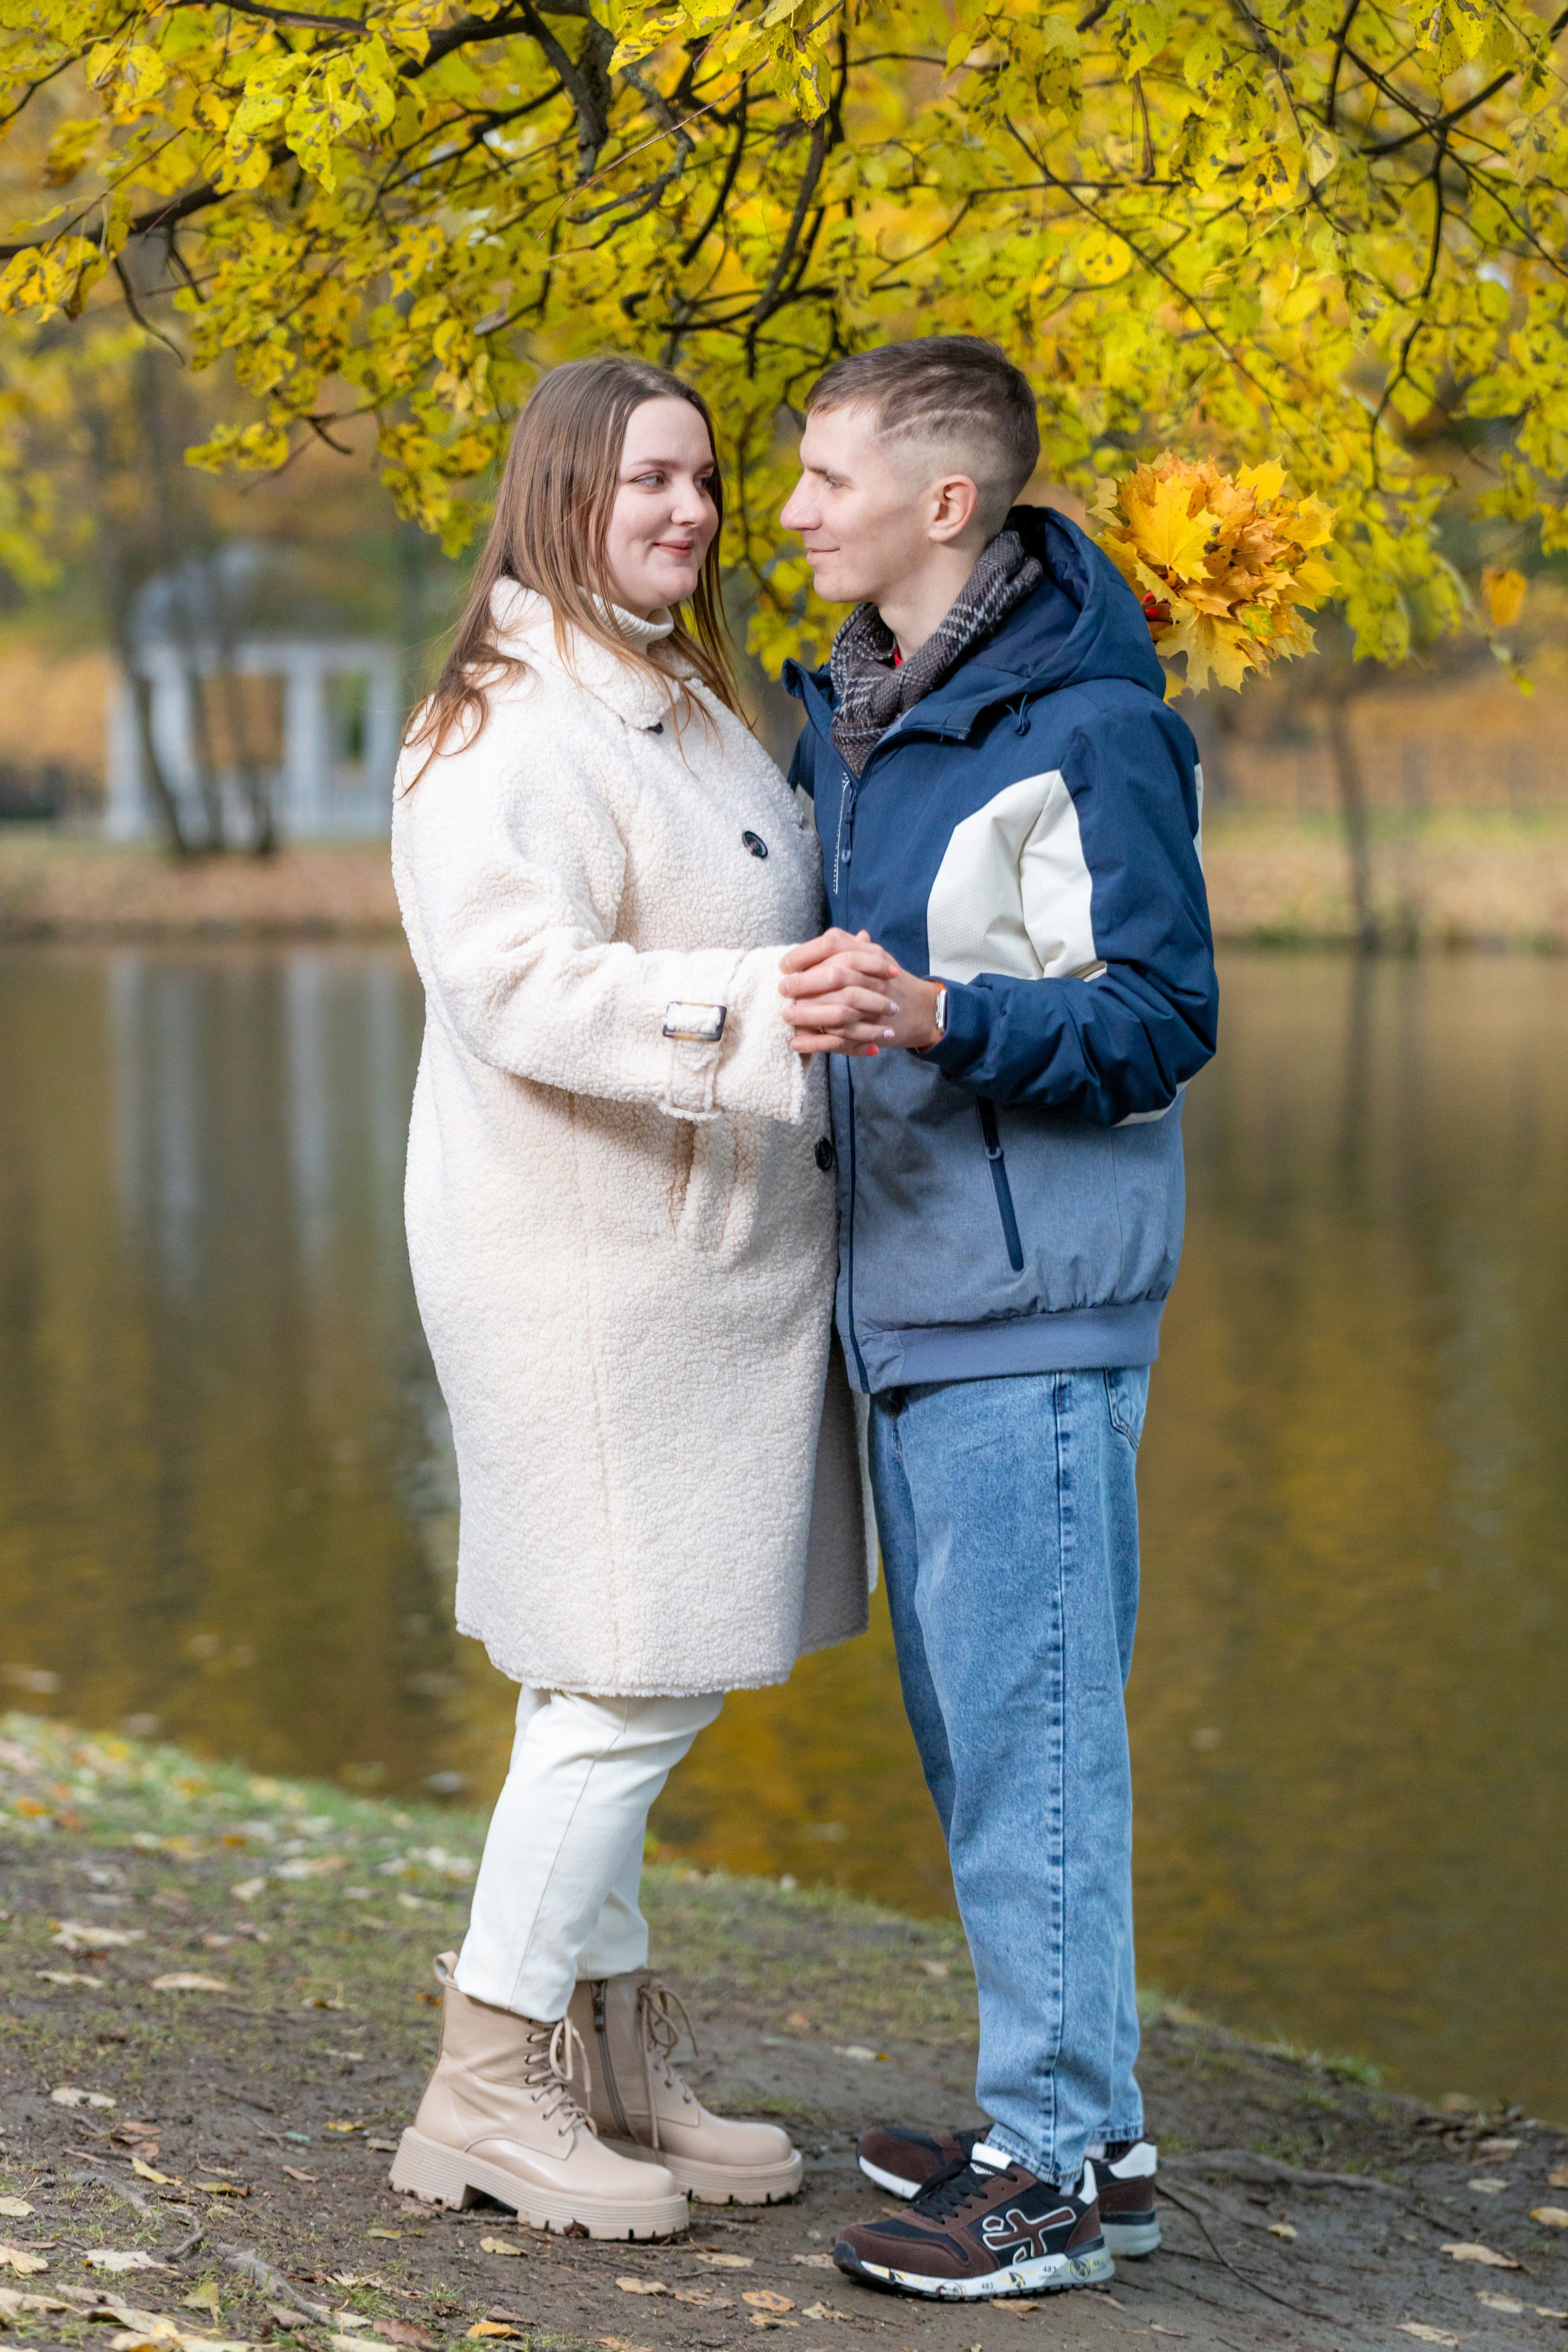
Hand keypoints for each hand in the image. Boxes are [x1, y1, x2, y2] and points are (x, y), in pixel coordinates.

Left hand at [779, 930, 945, 1056]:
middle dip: (802, 983)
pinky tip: (796, 1042)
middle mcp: (873, 976)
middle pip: (833, 975)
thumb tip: (822, 938)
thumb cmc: (892, 981)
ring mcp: (874, 1005)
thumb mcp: (873, 956)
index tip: (785, 964)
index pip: (832, 944)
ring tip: (786, 1016)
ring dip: (806, 1014)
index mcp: (869, 953)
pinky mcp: (871, 1031)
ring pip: (835, 1008)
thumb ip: (849, 947)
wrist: (922, 1010)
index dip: (804, 953)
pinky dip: (815, 1042)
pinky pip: (839, 1038)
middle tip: (782, 990)